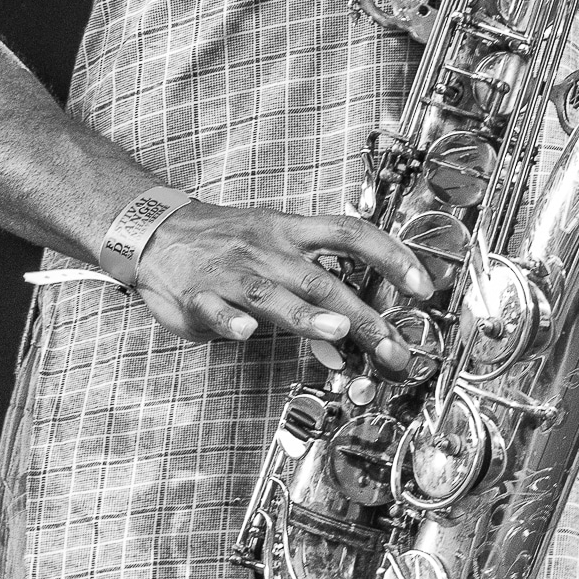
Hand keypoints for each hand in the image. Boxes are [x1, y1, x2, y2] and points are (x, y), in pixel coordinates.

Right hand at [134, 202, 434, 370]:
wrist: (155, 231)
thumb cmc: (226, 244)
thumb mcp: (272, 252)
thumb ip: (310, 295)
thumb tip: (351, 339)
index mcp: (289, 231)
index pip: (350, 233)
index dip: (391, 255)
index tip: (423, 285)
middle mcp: (266, 248)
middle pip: (320, 279)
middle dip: (362, 316)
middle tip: (393, 348)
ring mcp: (231, 272)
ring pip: (272, 293)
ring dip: (306, 315)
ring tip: (339, 333)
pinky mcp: (196, 295)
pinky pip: (215, 308)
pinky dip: (229, 321)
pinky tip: (244, 334)